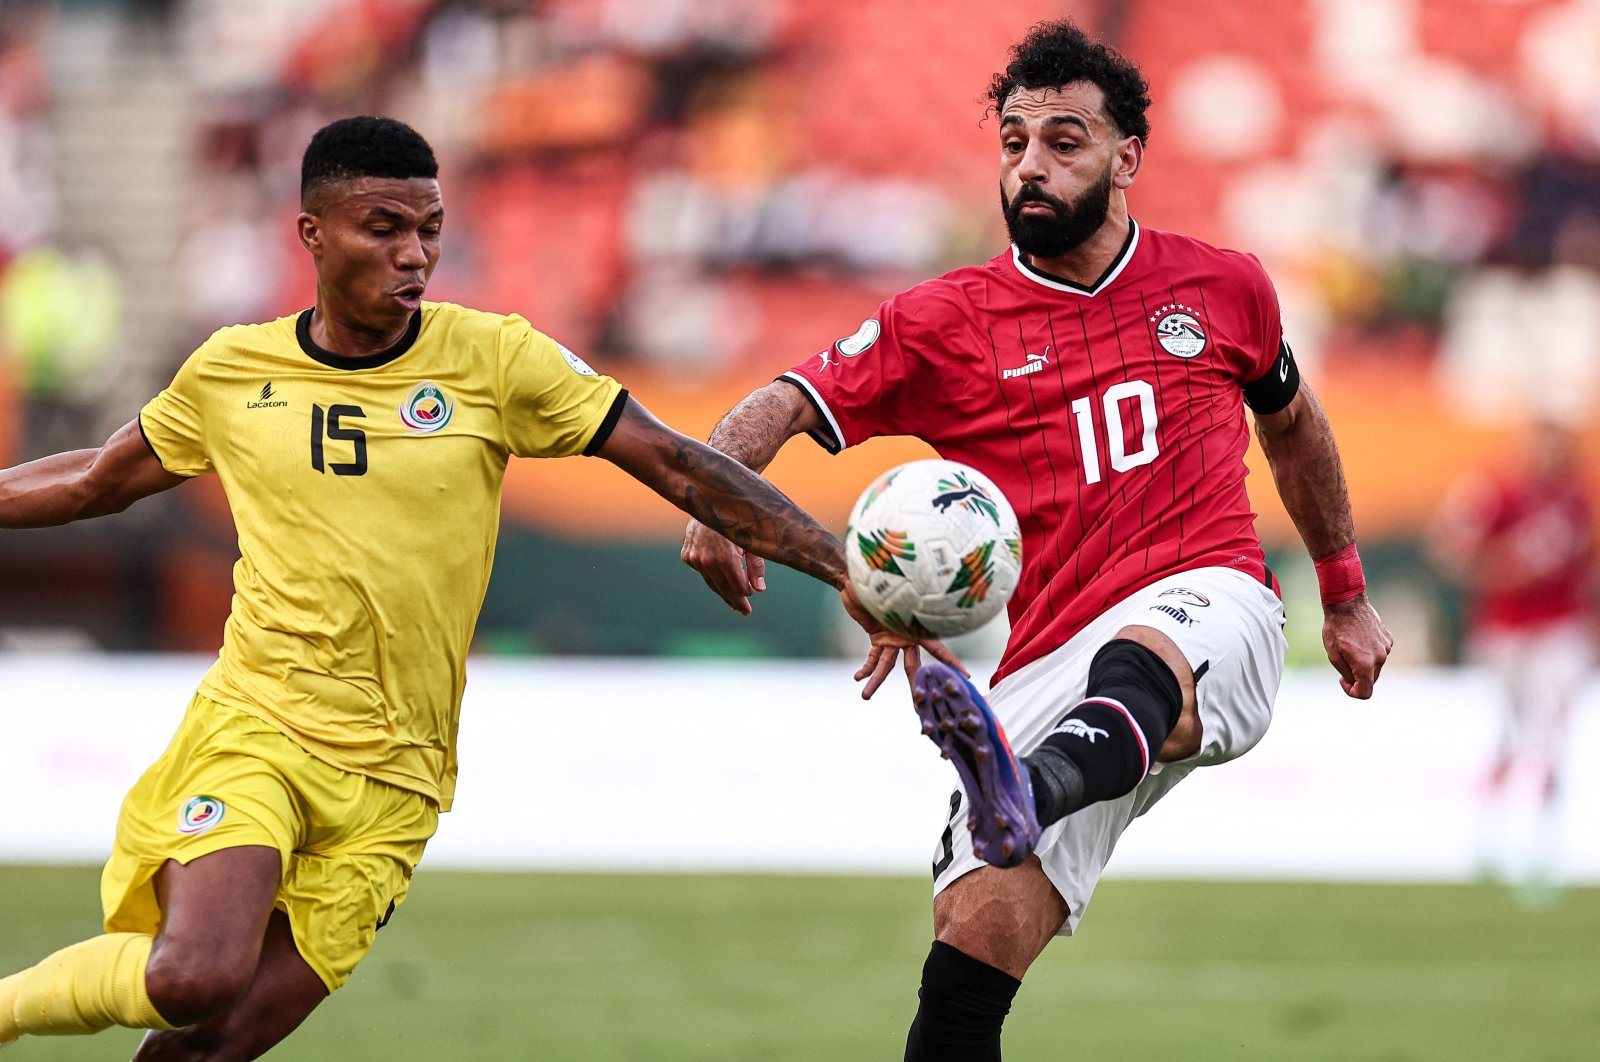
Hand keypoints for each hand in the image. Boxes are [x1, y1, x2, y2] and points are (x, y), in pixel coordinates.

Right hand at [681, 518, 765, 614]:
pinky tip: (720, 580)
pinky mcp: (687, 555)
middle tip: (745, 611)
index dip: (748, 592)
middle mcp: (707, 560)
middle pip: (724, 589)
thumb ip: (756, 565)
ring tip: (734, 604)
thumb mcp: (752, 539)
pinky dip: (712, 576)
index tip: (753, 593)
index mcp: (726, 558)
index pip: (739, 587)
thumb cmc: (737, 519)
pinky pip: (702, 572)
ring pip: (712, 583)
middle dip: (736, 600)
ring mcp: (694, 558)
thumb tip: (759, 590)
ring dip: (723, 594)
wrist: (709, 500)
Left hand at [841, 581, 967, 699]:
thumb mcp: (889, 588)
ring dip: (876, 681)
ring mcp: (893, 637)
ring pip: (886, 665)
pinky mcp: (878, 637)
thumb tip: (914, 592)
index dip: (951, 662)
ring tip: (866, 696)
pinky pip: (872, 658)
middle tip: (918, 707)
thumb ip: (899, 598)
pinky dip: (865, 668)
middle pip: (913, 664)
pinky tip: (857, 677)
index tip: (965, 677)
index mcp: (916, 625)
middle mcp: (907, 634)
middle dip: (915, 684)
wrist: (855, 575)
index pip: (937, 647)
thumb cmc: (876, 575)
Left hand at [1323, 595, 1392, 698]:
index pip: (1365, 693)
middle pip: (1371, 680)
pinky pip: (1380, 653)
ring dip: (1364, 663)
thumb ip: (1346, 673)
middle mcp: (1380, 658)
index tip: (1342, 681)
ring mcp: (1386, 648)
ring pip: (1376, 666)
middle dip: (1357, 677)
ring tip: (1350, 647)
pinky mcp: (1388, 639)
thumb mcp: (1333, 655)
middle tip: (1343, 665)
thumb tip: (1355, 682)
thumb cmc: (1336, 628)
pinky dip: (1370, 652)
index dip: (1352, 692)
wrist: (1347, 603)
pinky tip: (1359, 639)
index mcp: (1365, 665)